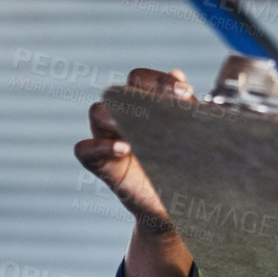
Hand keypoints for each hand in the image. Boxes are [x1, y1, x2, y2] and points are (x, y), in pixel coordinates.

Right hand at [74, 67, 193, 235]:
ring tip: (139, 130)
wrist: (180, 203)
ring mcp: (110, 139)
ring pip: (97, 113)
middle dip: (138, 93)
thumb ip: (185, 106)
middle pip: (116, 90)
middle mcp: (123, 118)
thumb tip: (177, 73)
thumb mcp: (192, 134)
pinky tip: (124, 149)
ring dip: (115, 116)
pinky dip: (99, 146)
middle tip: (165, 107)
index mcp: (145, 105)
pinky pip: (85, 150)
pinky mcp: (102, 165)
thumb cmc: (186, 164)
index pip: (140, 80)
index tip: (184, 93)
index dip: (159, 81)